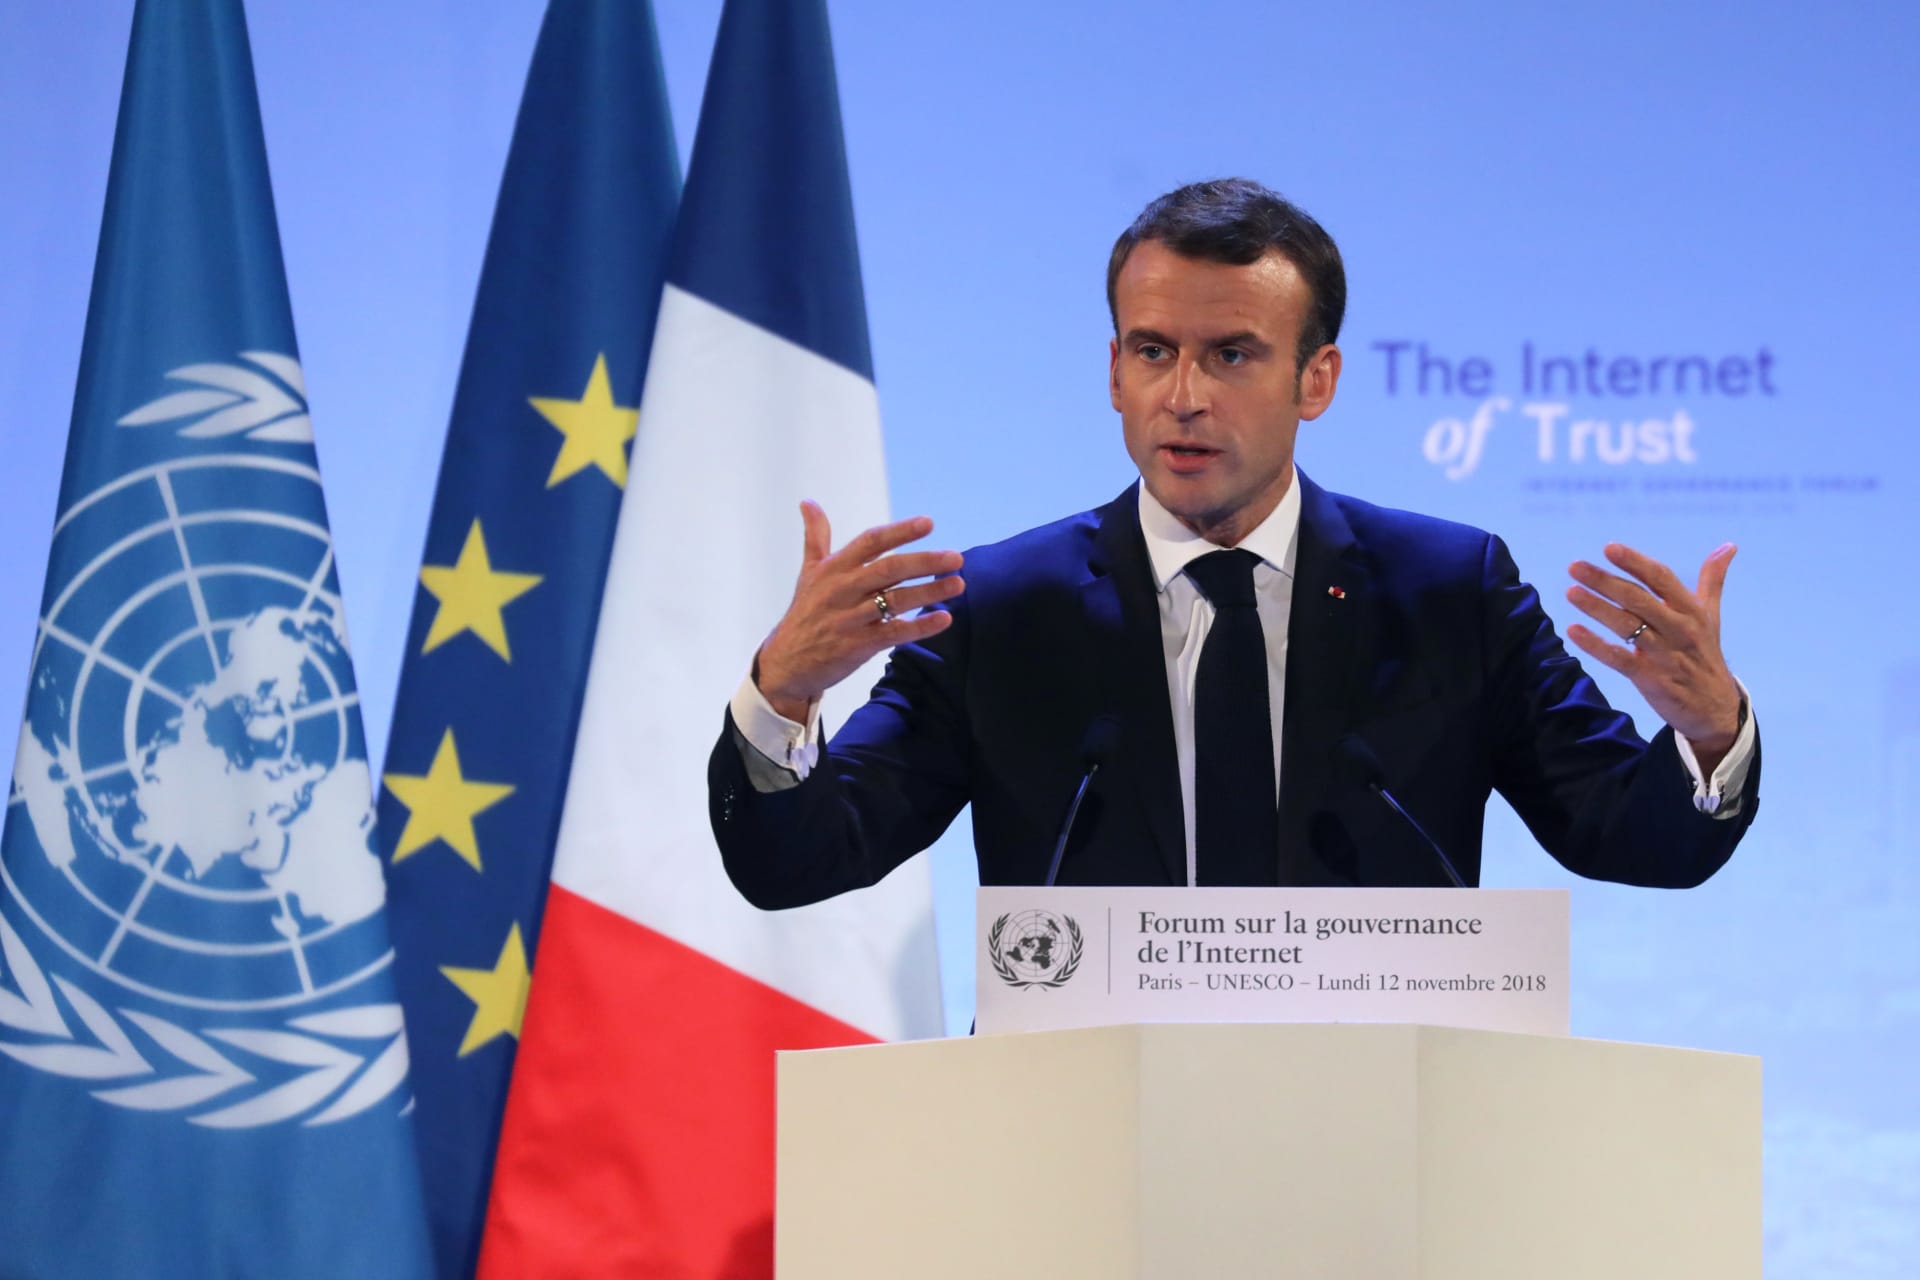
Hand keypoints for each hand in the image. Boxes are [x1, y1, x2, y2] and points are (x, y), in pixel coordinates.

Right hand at [754, 501, 964, 722]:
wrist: (786, 662)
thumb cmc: (804, 613)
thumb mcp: (808, 572)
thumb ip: (816, 536)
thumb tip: (808, 502)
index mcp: (833, 568)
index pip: (870, 542)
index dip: (900, 532)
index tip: (928, 523)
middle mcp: (842, 589)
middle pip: (889, 569)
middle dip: (925, 562)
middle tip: (956, 558)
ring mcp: (850, 618)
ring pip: (895, 600)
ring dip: (929, 591)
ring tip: (958, 584)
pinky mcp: (857, 645)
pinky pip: (894, 633)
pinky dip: (920, 627)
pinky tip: (944, 618)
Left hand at [1564, 542, 1742, 770]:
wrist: (1715, 708)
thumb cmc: (1705, 653)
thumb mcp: (1711, 616)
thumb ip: (1713, 580)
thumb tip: (1728, 545)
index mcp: (1691, 610)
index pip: (1661, 579)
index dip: (1635, 562)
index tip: (1609, 548)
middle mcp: (1679, 629)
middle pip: (1638, 599)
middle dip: (1605, 581)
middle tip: (1575, 566)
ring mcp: (1664, 654)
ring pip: (1626, 626)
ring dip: (1597, 608)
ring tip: (1571, 592)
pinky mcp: (1649, 679)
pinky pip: (1618, 659)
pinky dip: (1595, 646)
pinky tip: (1573, 631)